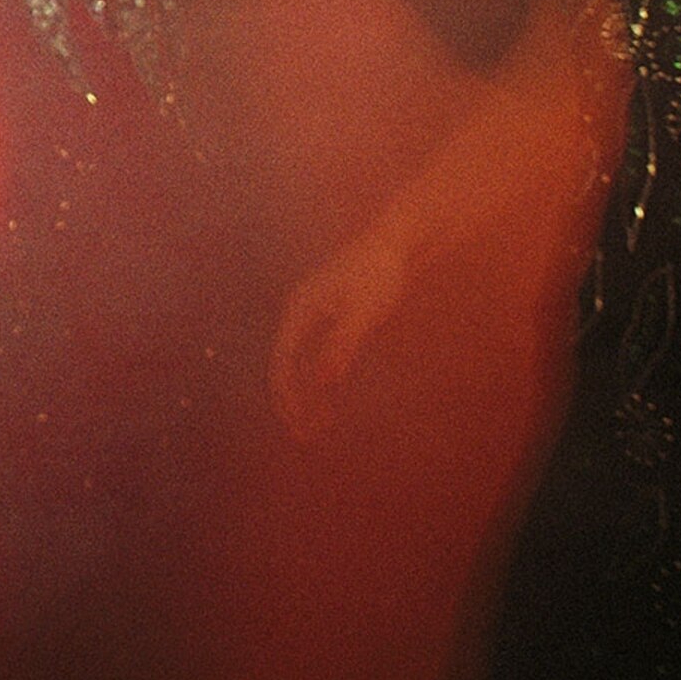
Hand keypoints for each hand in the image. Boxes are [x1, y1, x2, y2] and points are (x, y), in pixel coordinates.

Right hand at [271, 212, 415, 441]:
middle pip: (286, 366)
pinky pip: (316, 355)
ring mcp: (315, 315)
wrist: (398, 242)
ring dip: (307, 395)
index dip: (288, 397)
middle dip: (294, 403)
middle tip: (307, 437)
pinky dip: (320, 379)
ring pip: (300, 363)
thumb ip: (342, 346)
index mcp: (300, 311)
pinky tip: (331, 395)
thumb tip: (323, 383)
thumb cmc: (381, 274)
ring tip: (321, 426)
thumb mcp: (364, 312)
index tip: (300, 426)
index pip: (283, 363)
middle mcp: (301, 313)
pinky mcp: (332, 316)